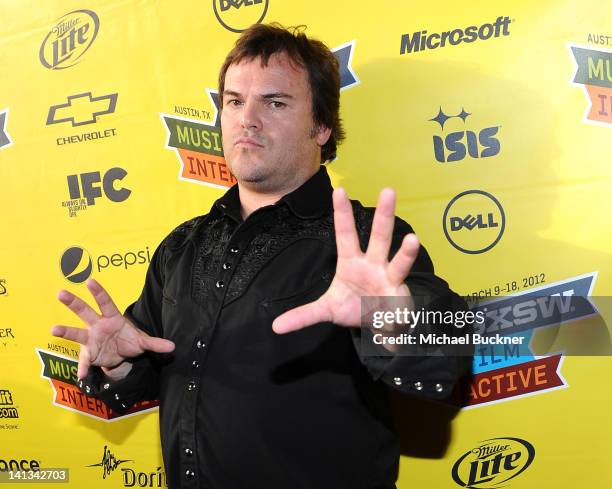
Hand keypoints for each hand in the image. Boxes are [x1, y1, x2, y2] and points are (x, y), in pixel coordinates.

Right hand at [52, 278, 174, 377]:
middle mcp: (98, 325)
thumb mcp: (143, 342)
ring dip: (65, 331)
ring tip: (54, 329)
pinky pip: (84, 361)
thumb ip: (155, 343)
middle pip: (84, 311)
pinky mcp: (88, 354)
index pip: (105, 302)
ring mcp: (91, 339)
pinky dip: (83, 367)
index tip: (90, 281)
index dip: (98, 292)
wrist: (122, 357)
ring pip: (76, 333)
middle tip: (61, 293)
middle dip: (73, 302)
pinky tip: (82, 374)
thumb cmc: (129, 341)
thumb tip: (173, 347)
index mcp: (112, 318)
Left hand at [272, 187, 419, 333]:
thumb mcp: (326, 310)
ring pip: (399, 262)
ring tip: (413, 240)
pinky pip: (402, 302)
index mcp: (352, 262)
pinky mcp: (401, 299)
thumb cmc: (353, 307)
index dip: (342, 214)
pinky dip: (402, 309)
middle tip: (388, 191)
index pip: (345, 234)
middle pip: (379, 237)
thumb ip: (303, 315)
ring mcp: (390, 280)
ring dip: (407, 252)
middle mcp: (373, 265)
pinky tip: (401, 313)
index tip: (339, 190)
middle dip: (384, 216)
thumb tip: (276, 326)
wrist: (377, 324)